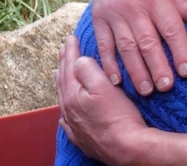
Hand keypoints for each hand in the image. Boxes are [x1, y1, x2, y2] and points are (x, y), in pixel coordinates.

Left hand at [57, 35, 150, 163]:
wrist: (126, 148)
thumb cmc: (118, 117)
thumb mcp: (104, 86)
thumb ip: (87, 69)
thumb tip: (78, 60)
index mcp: (73, 94)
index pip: (69, 66)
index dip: (70, 51)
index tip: (70, 38)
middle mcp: (69, 110)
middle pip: (63, 81)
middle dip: (64, 63)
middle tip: (63, 50)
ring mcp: (75, 125)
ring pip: (64, 99)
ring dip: (63, 82)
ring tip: (60, 72)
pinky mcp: (82, 137)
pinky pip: (67, 119)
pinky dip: (66, 108)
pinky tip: (66, 109)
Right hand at [93, 0, 186, 93]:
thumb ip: (183, 2)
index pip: (171, 28)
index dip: (180, 51)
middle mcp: (134, 5)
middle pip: (148, 42)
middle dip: (158, 68)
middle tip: (166, 88)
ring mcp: (114, 12)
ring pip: (126, 47)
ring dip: (136, 71)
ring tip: (146, 91)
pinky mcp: (99, 17)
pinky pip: (103, 43)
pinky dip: (109, 63)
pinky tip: (117, 80)